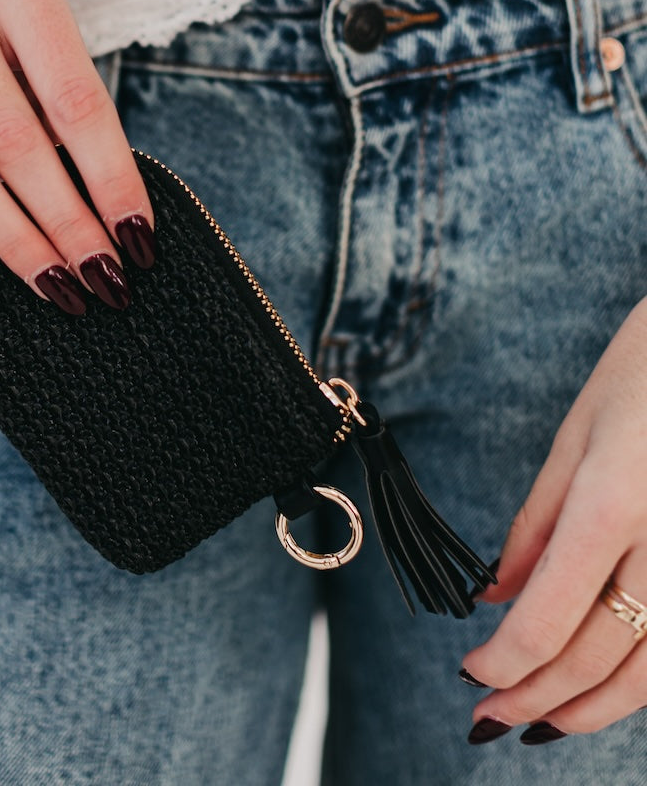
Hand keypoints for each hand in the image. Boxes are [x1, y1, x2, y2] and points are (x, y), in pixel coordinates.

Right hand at [0, 0, 154, 313]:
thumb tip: (115, 226)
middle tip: (100, 280)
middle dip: (66, 224)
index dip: (111, 180)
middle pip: (13, 142)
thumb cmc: (8, 43)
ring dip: (10, 241)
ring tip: (54, 286)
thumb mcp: (52, 51)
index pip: (76, 102)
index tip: (137, 240)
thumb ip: (75, 118)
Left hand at [461, 296, 646, 744]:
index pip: (545, 623)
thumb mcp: (576, 439)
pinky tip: (605, 685)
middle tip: (490, 718)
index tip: (469, 674)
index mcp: (610, 507)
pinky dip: (641, 679)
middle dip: (536, 699)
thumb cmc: (645, 375)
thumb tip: (494, 596)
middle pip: (597, 659)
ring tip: (543, 721)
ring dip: (593, 708)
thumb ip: (536, 526)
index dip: (502, 665)